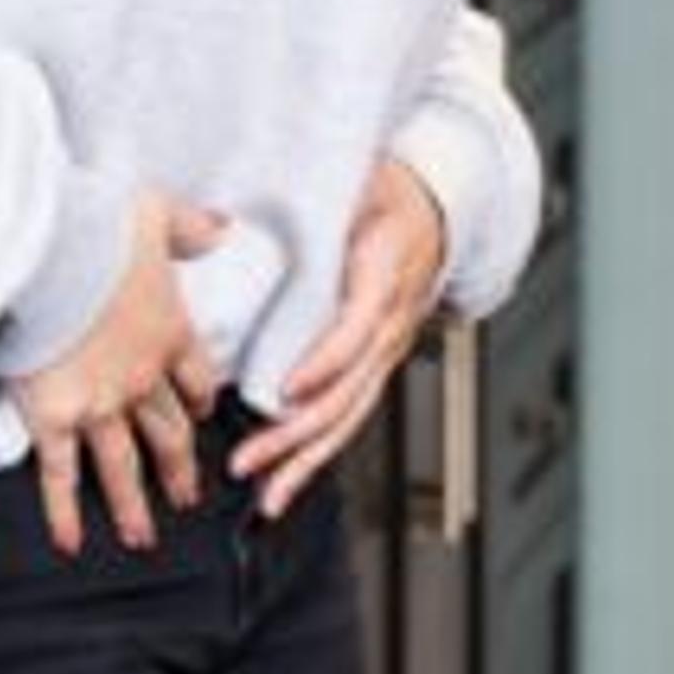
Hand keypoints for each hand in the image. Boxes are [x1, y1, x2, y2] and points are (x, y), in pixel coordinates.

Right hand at [3, 191, 230, 556]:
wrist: (47, 250)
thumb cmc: (98, 225)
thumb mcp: (158, 214)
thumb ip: (191, 227)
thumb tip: (221, 226)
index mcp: (169, 331)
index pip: (194, 378)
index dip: (199, 400)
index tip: (201, 417)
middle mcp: (141, 378)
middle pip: (168, 433)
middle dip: (178, 468)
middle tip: (187, 500)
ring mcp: (99, 404)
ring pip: (123, 465)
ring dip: (134, 505)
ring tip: (143, 539)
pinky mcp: (54, 418)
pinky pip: (61, 475)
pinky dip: (64, 512)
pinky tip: (71, 543)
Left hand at [232, 157, 447, 519]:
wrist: (437, 207)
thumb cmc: (389, 192)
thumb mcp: (357, 181)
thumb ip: (311, 193)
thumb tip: (236, 205)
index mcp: (387, 273)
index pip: (360, 327)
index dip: (326, 361)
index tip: (289, 387)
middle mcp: (391, 323)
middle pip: (350, 390)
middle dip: (298, 432)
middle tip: (250, 455)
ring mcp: (386, 351)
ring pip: (349, 416)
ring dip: (304, 458)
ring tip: (265, 493)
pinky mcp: (372, 367)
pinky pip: (347, 417)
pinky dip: (315, 455)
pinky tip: (283, 485)